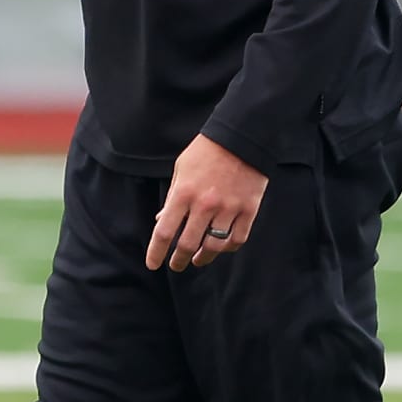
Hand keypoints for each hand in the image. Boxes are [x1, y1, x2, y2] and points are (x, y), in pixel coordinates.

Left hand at [146, 134, 267, 271]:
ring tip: (197, 260)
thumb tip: (162, 221)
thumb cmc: (206, 151)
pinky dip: (227, 248)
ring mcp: (228, 209)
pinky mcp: (248, 210)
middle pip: (188, 244)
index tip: (153, 264)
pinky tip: (220, 248)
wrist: (241, 137)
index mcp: (184, 193)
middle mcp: (204, 204)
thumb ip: (172, 197)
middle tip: (175, 265)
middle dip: (178, 260)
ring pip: (213, 247)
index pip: (165, 232)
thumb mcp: (181, 169)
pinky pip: (237, 239)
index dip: (156, 252)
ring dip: (203, 258)